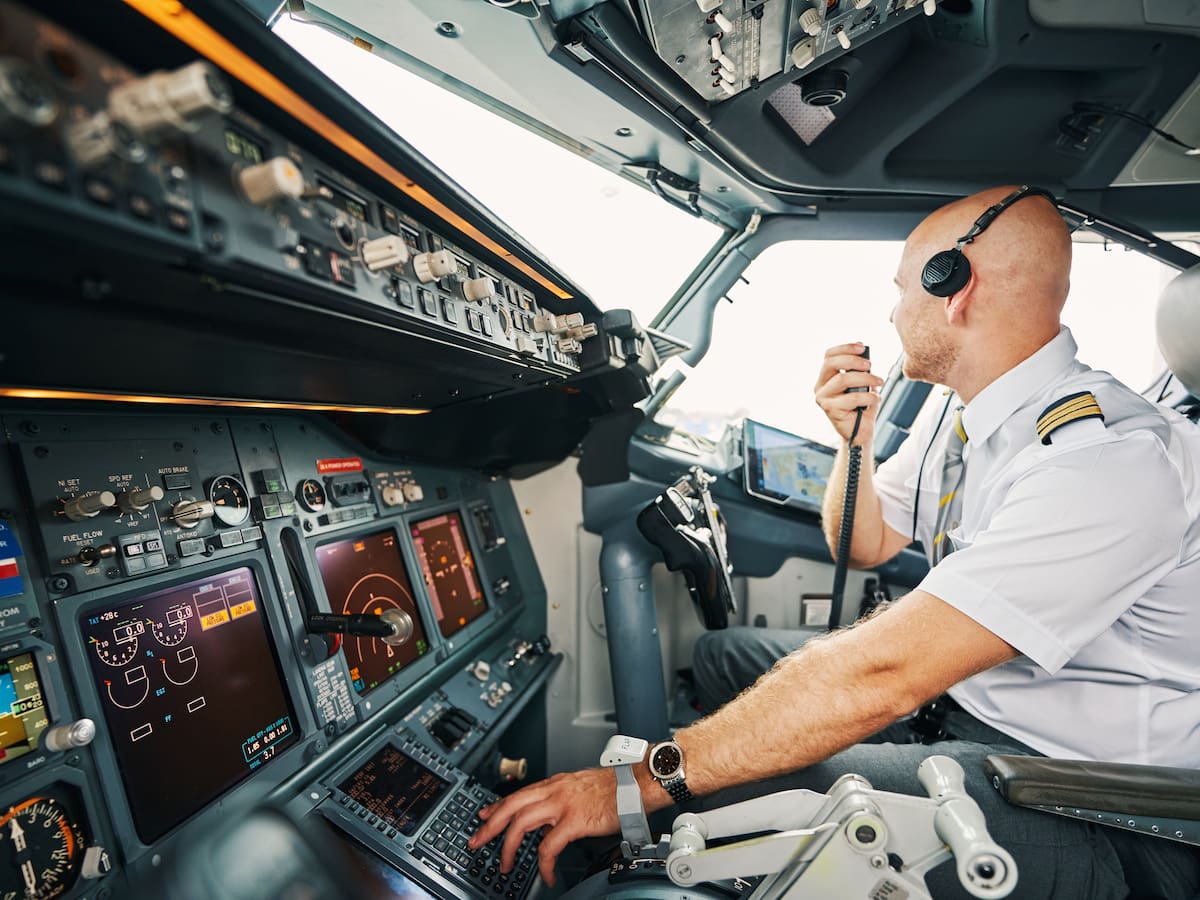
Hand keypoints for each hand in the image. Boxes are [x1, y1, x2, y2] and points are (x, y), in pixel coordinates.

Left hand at [469, 768, 619, 887]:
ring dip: (507, 846)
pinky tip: (547, 875)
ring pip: (521, 823)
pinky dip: (544, 864)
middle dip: (489, 825)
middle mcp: (554, 791)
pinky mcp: (575, 821)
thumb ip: (562, 802)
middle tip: (476, 841)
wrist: (638, 784)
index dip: (497, 806)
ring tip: (504, 864)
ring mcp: (563, 805)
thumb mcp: (581, 789)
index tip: (483, 816)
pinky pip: (549, 846)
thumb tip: (549, 820)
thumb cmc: (616, 788)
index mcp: (555, 783)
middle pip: (511, 805)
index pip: (518, 794)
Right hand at [814, 342, 884, 443]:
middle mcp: (820, 387)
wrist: (860, 432)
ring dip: (866, 378)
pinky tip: (875, 399)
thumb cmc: (861, 407)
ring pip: (843, 379)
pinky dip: (868, 396)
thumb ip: (860, 371)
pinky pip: (852, 398)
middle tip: (870, 365)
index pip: (829, 356)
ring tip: (879, 382)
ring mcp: (823, 398)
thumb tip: (864, 355)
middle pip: (831, 364)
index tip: (862, 347)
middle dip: (853, 360)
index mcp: (826, 377)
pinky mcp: (830, 410)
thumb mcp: (862, 384)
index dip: (845, 348)